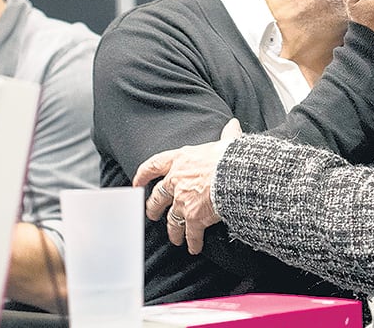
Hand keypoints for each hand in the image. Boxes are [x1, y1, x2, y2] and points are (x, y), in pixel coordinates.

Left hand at [133, 119, 241, 254]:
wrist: (236, 175)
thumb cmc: (230, 157)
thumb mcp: (226, 143)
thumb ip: (227, 135)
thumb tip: (233, 125)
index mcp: (180, 160)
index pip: (153, 165)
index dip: (143, 174)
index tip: (137, 182)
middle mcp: (176, 181)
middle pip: (158, 197)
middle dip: (153, 208)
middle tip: (152, 214)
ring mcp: (183, 201)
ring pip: (172, 220)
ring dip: (172, 230)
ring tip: (174, 238)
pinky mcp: (194, 218)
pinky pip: (190, 234)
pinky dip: (192, 242)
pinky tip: (193, 248)